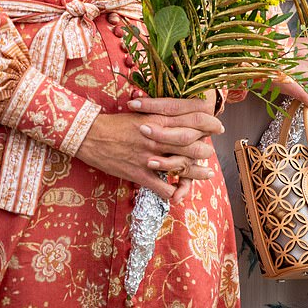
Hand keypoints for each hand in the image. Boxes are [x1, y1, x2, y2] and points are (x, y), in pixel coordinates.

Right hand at [75, 94, 222, 204]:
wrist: (91, 135)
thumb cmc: (116, 122)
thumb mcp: (141, 113)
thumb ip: (161, 115)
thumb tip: (179, 116)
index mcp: (158, 119)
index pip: (192, 118)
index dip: (208, 122)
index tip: (217, 126)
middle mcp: (157, 136)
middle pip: (191, 143)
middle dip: (206, 149)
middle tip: (212, 152)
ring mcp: (148, 156)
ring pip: (180, 166)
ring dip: (196, 173)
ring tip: (207, 174)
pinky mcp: (138, 173)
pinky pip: (161, 186)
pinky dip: (172, 192)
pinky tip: (179, 194)